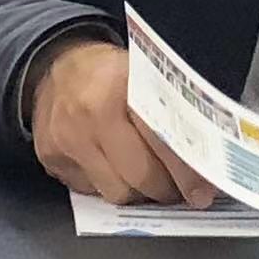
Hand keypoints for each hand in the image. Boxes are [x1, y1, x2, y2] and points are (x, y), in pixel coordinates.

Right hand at [30, 39, 216, 207]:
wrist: (57, 63)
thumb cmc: (111, 72)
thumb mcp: (144, 74)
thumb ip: (171, 109)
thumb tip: (207, 154)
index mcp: (122, 88)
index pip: (162, 139)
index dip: (187, 171)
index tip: (204, 190)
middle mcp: (91, 116)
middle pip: (140, 175)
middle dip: (167, 190)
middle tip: (183, 191)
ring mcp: (67, 141)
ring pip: (116, 192)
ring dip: (140, 195)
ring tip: (154, 185)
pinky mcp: (51, 159)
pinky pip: (91, 193)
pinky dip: (111, 187)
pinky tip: (120, 174)